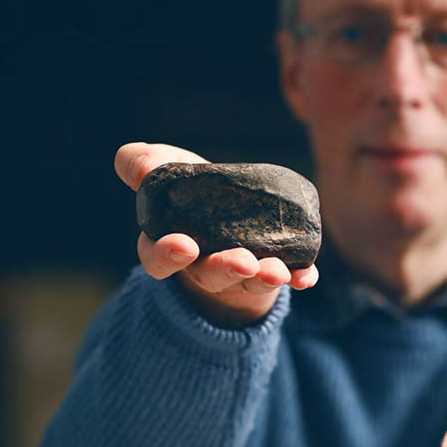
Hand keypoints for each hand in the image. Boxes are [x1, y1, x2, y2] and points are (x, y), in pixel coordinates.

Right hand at [114, 142, 319, 326]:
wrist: (228, 216)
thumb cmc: (192, 194)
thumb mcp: (166, 173)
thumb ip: (144, 165)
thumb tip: (138, 164)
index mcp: (170, 247)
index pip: (159, 259)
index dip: (168, 255)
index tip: (183, 244)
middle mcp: (203, 267)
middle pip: (211, 275)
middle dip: (226, 269)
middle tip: (242, 262)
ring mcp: (240, 275)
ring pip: (250, 282)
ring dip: (264, 277)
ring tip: (276, 270)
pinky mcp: (272, 272)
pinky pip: (288, 278)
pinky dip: (298, 277)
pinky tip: (308, 276)